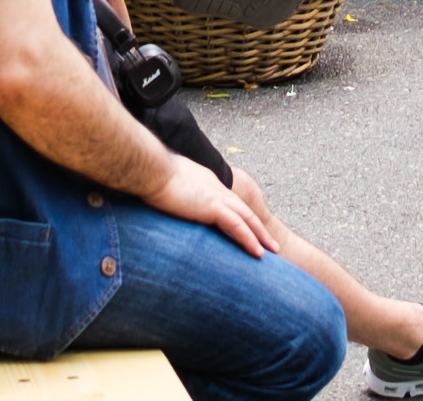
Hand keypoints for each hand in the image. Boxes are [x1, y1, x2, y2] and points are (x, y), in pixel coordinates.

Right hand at [146, 151, 273, 256]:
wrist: (150, 169)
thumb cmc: (150, 176)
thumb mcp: (165, 184)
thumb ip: (172, 194)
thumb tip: (166, 201)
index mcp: (206, 183)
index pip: (228, 202)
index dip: (240, 216)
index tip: (248, 227)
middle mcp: (215, 188)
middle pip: (243, 209)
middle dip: (258, 226)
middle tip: (270, 242)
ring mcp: (216, 196)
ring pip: (247, 218)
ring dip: (260, 235)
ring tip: (272, 250)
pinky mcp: (212, 207)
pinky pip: (238, 226)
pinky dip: (250, 239)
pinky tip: (258, 252)